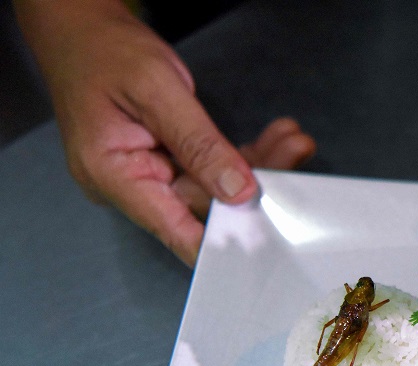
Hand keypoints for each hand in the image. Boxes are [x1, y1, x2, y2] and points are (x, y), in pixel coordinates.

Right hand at [15, 1, 315, 265]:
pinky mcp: (165, 162)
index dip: (223, 241)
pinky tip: (275, 139)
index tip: (269, 235)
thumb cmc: (104, 51)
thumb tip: (238, 191)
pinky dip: (242, 155)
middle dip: (253, 182)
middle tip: (294, 152)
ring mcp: (149, 174)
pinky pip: (209, 168)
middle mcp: (130, 185)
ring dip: (257, 164)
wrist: (81, 29)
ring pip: (214, 186)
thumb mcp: (156, 90)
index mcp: (113, 176)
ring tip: (292, 141)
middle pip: (203, 205)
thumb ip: (198, 144)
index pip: (175, 231)